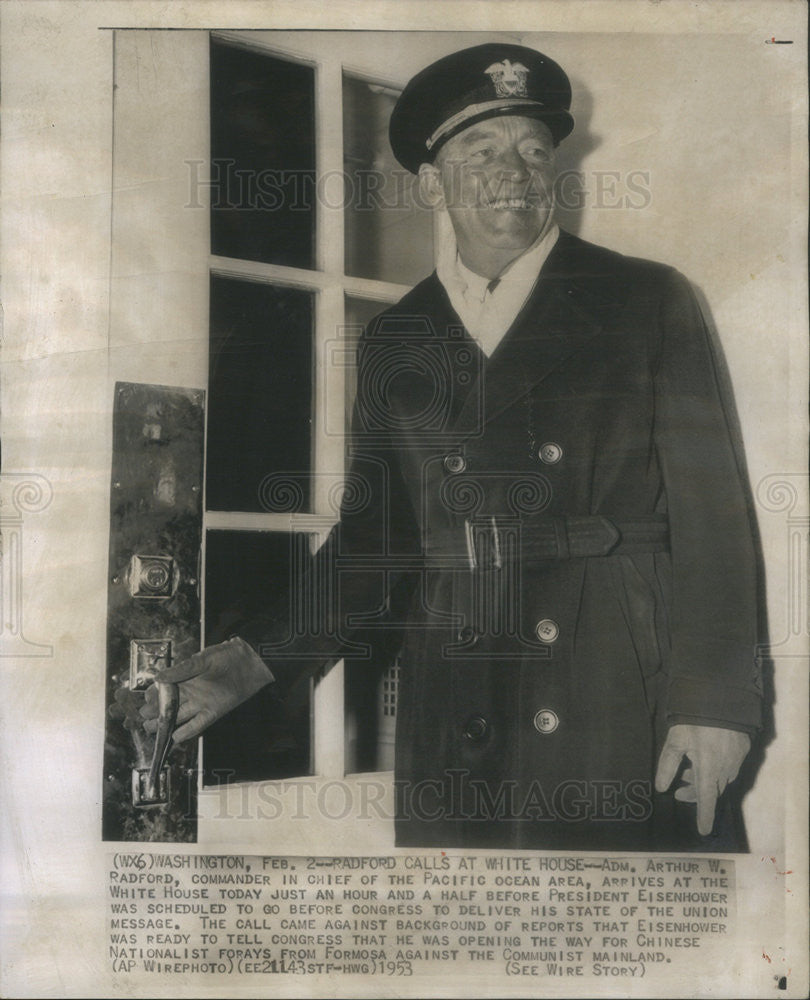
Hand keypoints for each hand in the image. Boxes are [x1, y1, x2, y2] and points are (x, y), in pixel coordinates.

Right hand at [140, 637, 272, 742]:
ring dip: (165, 724)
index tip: (146, 701)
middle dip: (155, 712)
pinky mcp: (212, 713)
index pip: (163, 690)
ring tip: (151, 728)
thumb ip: (182, 670)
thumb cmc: (228, 656)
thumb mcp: (203, 659)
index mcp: (185, 678)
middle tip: (144, 717)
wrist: (251, 663)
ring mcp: (200, 704)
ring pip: (178, 717)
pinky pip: (196, 726)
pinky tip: (174, 736)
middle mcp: (190, 693)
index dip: (153, 697)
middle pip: (168, 706)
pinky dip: (186, 732)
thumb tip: (158, 678)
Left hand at [655, 724, 749, 835]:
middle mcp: (726, 767)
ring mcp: (737, 760)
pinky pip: (729, 768)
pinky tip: (704, 759)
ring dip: (704, 781)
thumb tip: (661, 788)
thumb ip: (667, 765)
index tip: (704, 832)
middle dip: (695, 795)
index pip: (706, 798)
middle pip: (712, 790)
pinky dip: (716, 770)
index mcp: (708, 767)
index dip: (704, 816)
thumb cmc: (693, 719)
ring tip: (687, 771)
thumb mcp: (675, 740)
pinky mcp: (743, 751)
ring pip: (720, 779)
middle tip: (679, 793)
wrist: (721, 698)